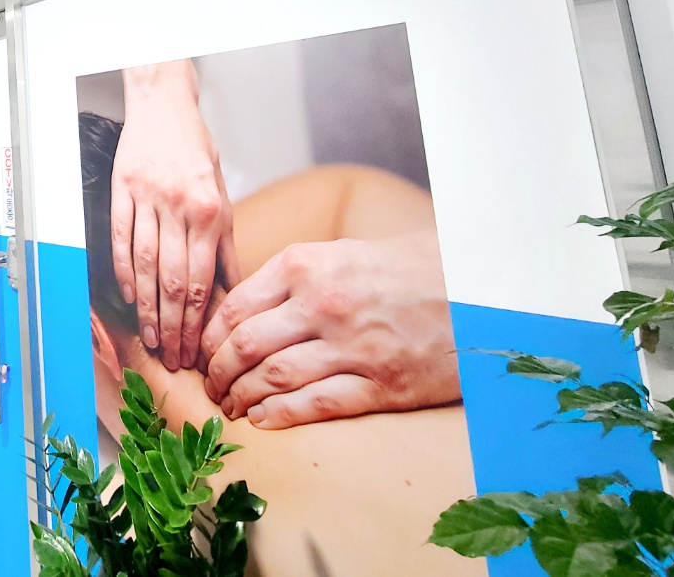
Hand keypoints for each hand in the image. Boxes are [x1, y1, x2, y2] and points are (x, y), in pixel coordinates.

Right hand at [113, 61, 235, 371]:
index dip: (197, 321)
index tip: (197, 351)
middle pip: (172, 281)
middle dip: (173, 325)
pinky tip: (127, 296)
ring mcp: (147, 199)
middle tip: (174, 358)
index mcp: (210, 211)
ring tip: (151, 338)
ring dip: (146, 307)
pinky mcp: (122, 190)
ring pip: (144, 265)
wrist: (164, 105)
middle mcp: (179, 207)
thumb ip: (225, 243)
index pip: (201, 280)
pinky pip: (120, 238)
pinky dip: (122, 270)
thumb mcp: (222, 192)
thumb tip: (232, 289)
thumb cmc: (195, 149)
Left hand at [199, 230, 459, 427]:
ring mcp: (353, 346)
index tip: (200, 352)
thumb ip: (290, 278)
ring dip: (241, 398)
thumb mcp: (338, 254)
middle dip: (216, 372)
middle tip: (210, 386)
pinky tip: (262, 420)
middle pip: (245, 345)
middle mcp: (323, 303)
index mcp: (306, 265)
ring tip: (230, 407)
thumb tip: (237, 311)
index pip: (235, 307)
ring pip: (273, 378)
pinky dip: (280, 416)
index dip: (209, 337)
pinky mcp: (382, 383)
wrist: (473, 288)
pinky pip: (316, 404)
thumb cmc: (400, 269)